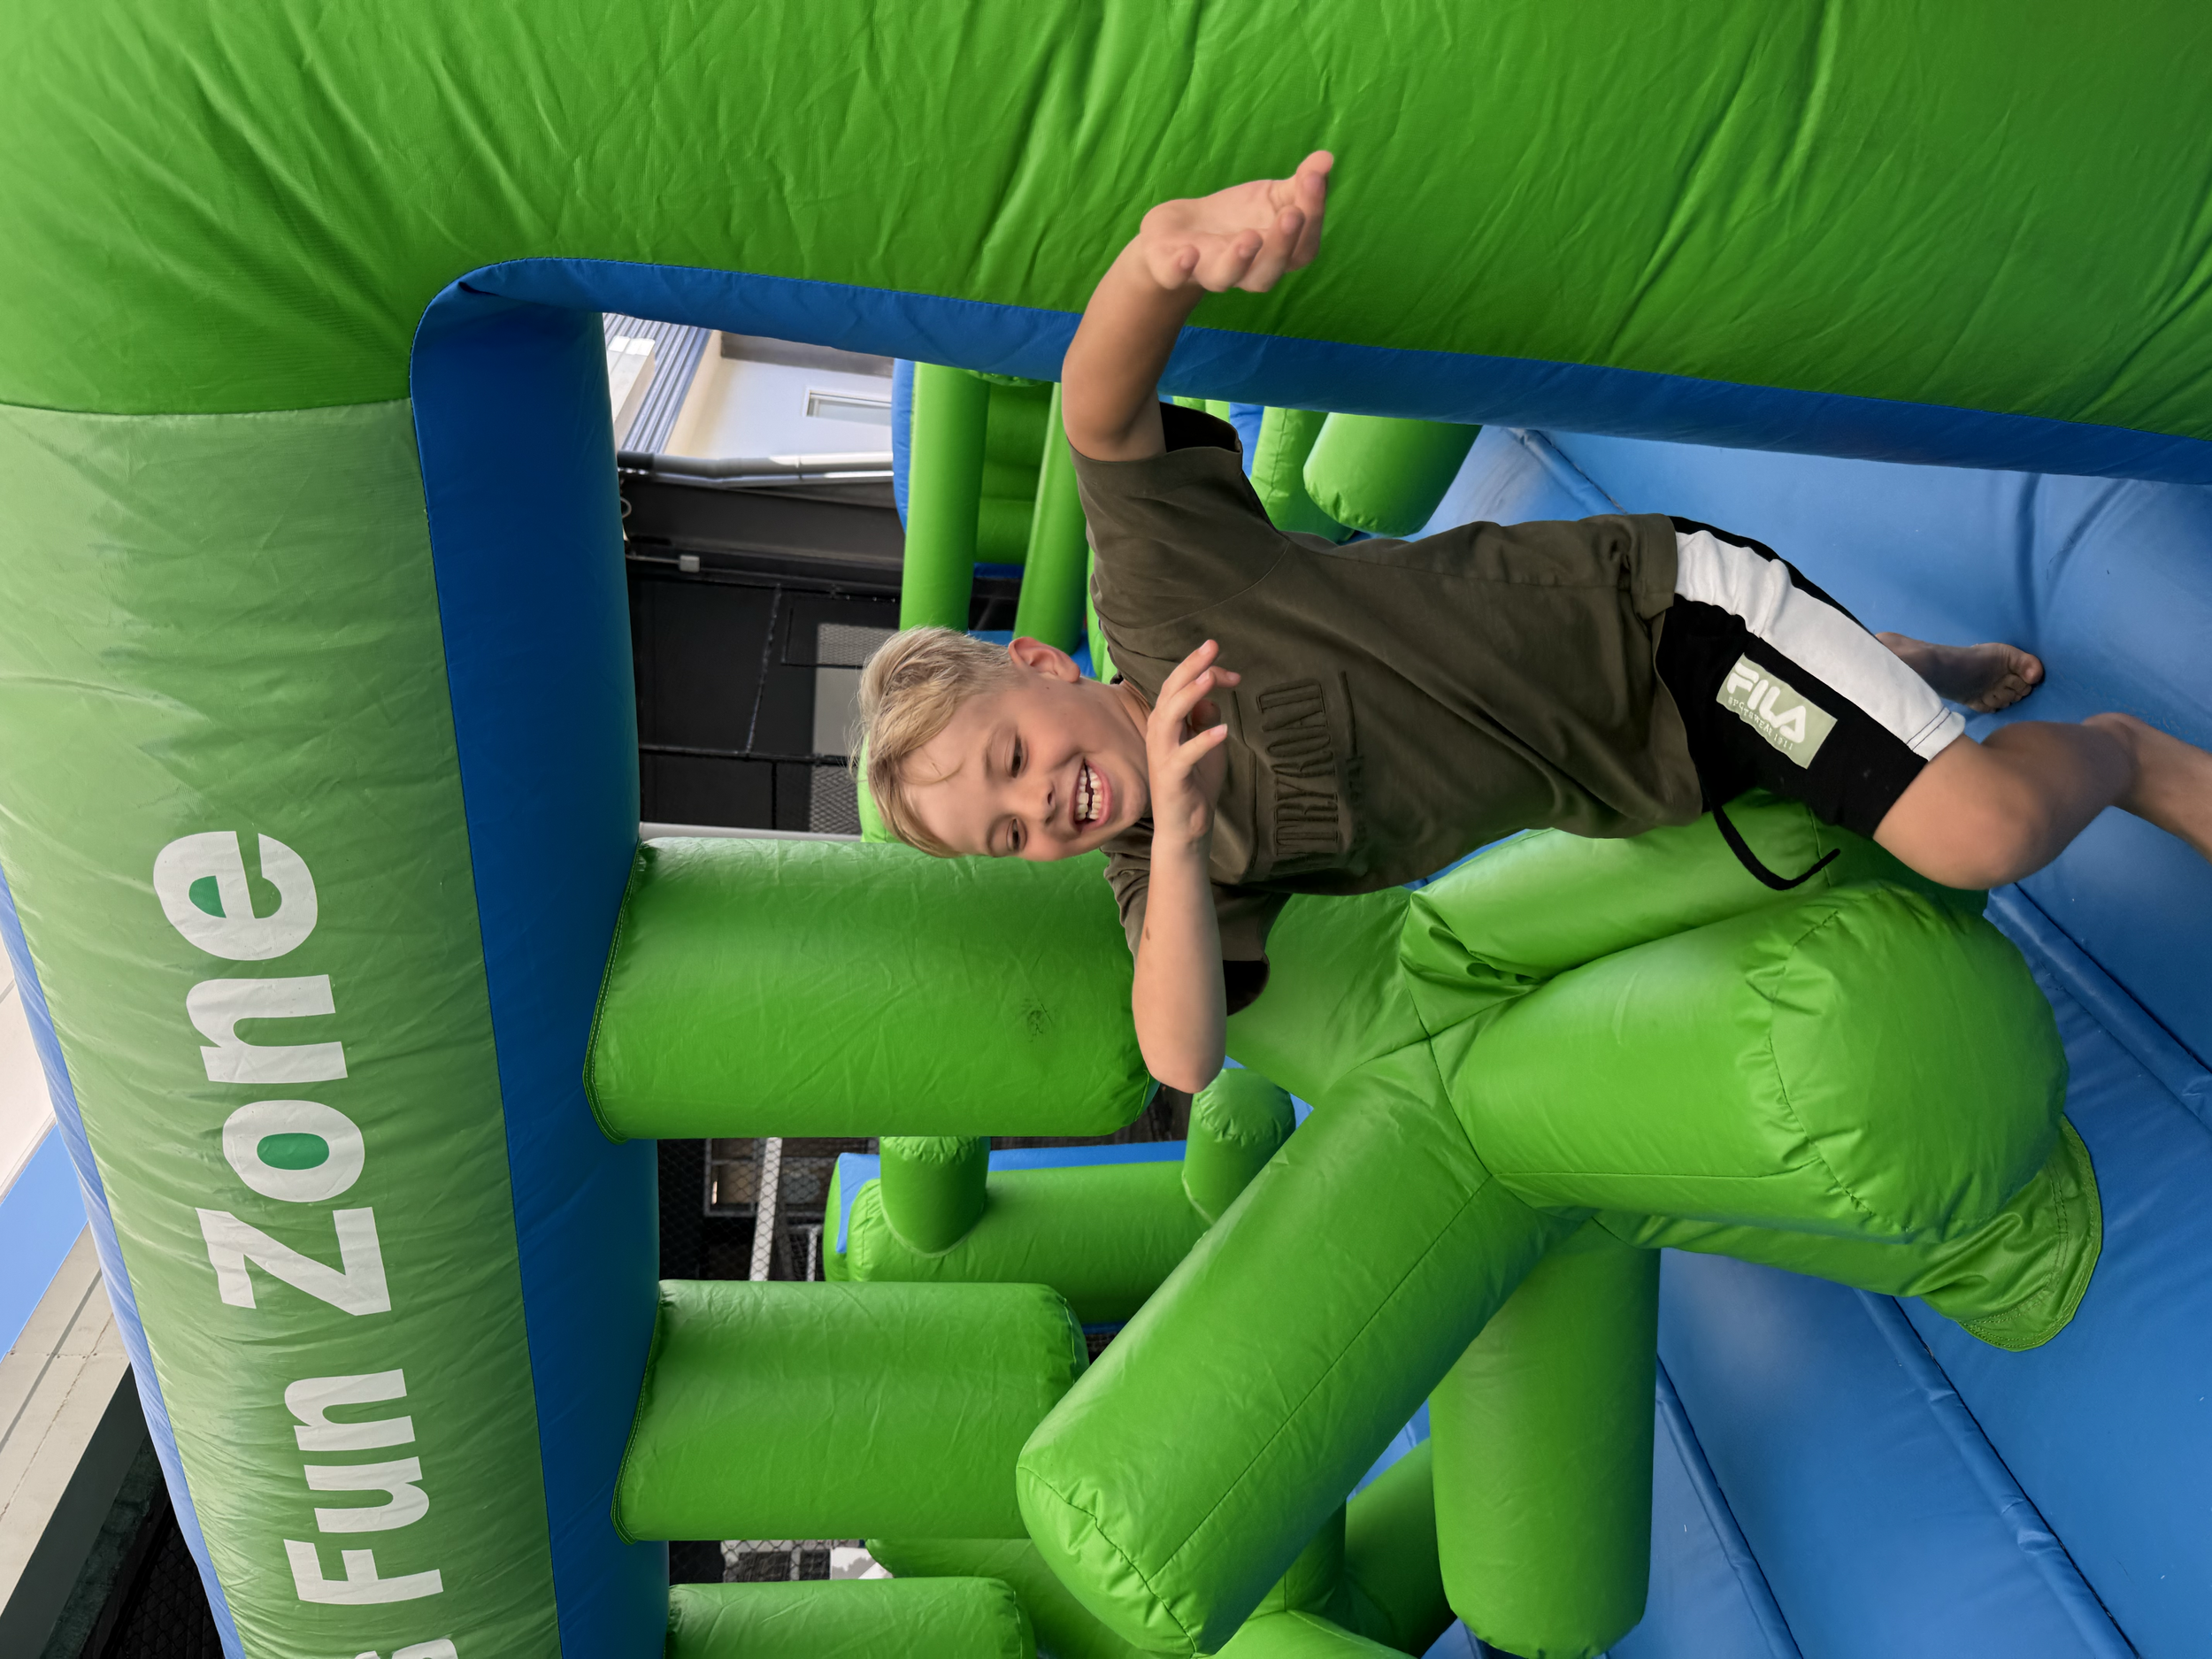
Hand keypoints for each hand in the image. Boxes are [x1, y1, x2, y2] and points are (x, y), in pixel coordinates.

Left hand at [1132, 150, 1333, 295]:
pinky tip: (1188, 252)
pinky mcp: (1172, 267)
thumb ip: (1299, 184)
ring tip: (1250, 237)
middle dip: (1282, 244)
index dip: (1312, 215)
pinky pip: (1175, 275)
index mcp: (1275, 256)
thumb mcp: (1269, 197)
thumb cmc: (1234, 219)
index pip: (1302, 246)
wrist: (1179, 231)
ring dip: (1239, 260)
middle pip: (1269, 271)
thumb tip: (1327, 158)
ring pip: (1228, 277)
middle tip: (1293, 214)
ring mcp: (1208, 271)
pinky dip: (1181, 267)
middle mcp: (1245, 271)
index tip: (1312, 178)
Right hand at [1147, 640, 1241, 848]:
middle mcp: (1159, 733)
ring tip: (1210, 678)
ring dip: (1190, 695)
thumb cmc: (1196, 783)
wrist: (1187, 828)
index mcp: (1166, 722)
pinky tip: (1223, 730)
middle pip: (1170, 692)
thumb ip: (1205, 718)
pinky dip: (1203, 741)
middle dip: (1192, 667)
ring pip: (1169, 716)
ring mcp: (1163, 754)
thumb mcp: (1206, 744)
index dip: (1202, 671)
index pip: (1179, 686)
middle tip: (1212, 646)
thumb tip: (1209, 696)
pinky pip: (1185, 755)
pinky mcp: (1171, 777)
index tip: (1232, 672)